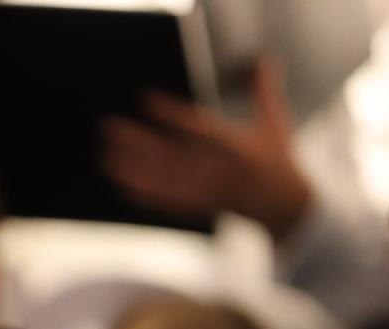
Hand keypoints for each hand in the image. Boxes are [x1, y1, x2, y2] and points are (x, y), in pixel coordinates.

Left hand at [99, 56, 310, 240]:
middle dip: (137, 142)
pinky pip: (166, 202)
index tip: (146, 100)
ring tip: (104, 156)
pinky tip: (121, 183)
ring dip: (132, 169)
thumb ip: (263, 91)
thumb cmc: (278, 161)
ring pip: (162, 179)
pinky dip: (143, 194)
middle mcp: (216, 171)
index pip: (198, 127)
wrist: (284, 207)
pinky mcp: (198, 207)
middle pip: (169, 155)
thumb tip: (261, 60)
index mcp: (235, 147)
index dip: (171, 114)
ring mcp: (205, 192)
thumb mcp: (275, 124)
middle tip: (108, 127)